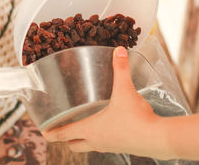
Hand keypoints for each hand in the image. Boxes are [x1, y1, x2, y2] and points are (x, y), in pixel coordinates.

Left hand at [43, 46, 170, 158]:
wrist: (156, 139)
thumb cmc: (136, 119)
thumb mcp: (125, 91)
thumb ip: (121, 69)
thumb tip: (119, 51)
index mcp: (91, 129)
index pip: (62, 134)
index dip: (49, 132)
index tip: (42, 130)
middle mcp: (96, 141)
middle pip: (72, 143)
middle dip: (64, 137)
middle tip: (60, 126)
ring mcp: (108, 146)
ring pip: (87, 145)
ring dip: (81, 138)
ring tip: (81, 124)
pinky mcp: (120, 147)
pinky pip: (103, 144)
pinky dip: (98, 137)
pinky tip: (107, 126)